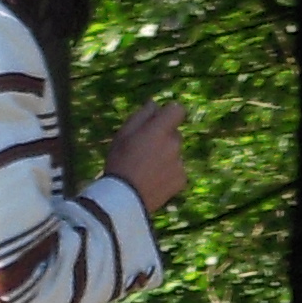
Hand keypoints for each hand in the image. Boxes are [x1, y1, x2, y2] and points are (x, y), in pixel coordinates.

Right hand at [100, 99, 189, 213]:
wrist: (125, 199)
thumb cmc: (119, 162)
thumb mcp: (123, 135)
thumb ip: (141, 116)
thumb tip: (154, 104)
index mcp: (159, 130)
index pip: (178, 110)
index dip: (169, 113)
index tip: (160, 120)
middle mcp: (174, 144)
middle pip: (174, 134)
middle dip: (163, 139)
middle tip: (143, 152)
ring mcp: (180, 162)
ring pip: (175, 154)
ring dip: (165, 157)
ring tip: (145, 170)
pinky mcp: (182, 179)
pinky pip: (177, 171)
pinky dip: (168, 174)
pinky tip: (152, 181)